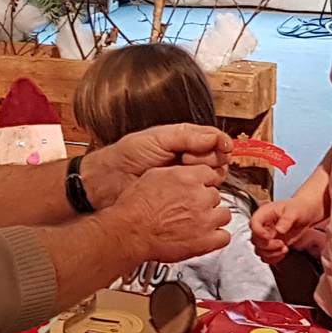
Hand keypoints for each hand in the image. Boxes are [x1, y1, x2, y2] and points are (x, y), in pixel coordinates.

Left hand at [80, 123, 231, 206]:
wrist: (111, 180)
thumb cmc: (128, 155)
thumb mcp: (157, 138)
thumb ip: (186, 136)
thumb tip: (213, 137)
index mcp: (184, 140)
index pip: (214, 139)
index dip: (220, 143)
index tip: (221, 147)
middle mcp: (188, 157)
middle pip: (218, 157)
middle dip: (209, 158)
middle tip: (188, 158)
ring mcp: (186, 177)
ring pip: (214, 176)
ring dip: (204, 173)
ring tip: (183, 170)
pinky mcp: (182, 196)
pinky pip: (201, 193)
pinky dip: (199, 189)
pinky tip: (184, 185)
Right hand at [100, 164, 229, 262]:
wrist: (130, 231)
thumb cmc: (135, 207)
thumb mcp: (153, 177)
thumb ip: (176, 174)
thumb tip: (185, 174)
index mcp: (188, 178)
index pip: (210, 174)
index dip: (203, 183)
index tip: (199, 189)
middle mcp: (200, 197)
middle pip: (216, 195)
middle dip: (205, 201)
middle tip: (191, 209)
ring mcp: (205, 219)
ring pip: (224, 214)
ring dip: (214, 218)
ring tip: (199, 222)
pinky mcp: (205, 241)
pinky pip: (224, 237)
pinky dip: (217, 237)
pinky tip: (207, 236)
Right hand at [249, 189, 325, 263]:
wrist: (306, 214)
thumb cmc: (299, 208)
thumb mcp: (295, 211)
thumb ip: (286, 220)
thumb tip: (279, 229)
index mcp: (265, 213)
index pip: (254, 224)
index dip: (259, 233)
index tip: (269, 237)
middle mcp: (263, 225)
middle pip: (255, 240)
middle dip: (268, 246)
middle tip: (282, 243)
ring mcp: (266, 236)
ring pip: (259, 250)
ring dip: (272, 253)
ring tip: (285, 248)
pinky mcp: (271, 245)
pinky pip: (266, 256)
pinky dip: (273, 258)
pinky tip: (283, 252)